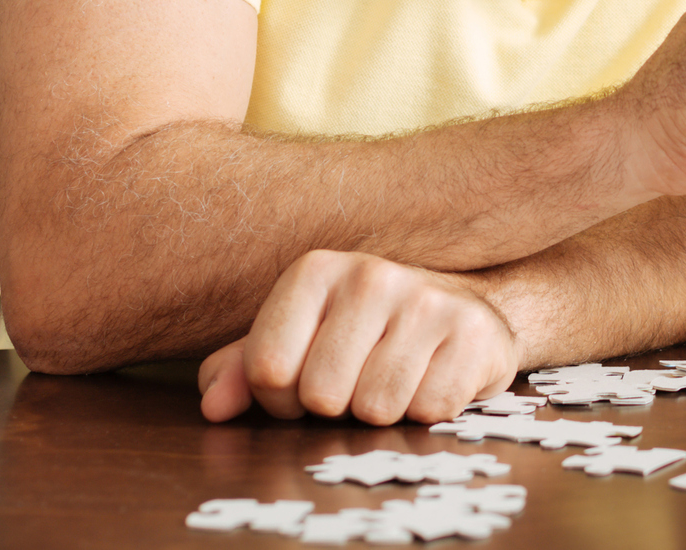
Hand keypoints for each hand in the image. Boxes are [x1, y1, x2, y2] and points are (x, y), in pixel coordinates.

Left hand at [196, 250, 517, 425]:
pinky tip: (431, 380)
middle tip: (355, 385)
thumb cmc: (365, 334)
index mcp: (316, 271)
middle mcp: (370, 275)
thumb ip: (243, 368)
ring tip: (394, 380)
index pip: (268, 368)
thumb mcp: (300, 340)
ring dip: (382, 413)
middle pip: (321, 395)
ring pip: (376, 408)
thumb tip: (214, 408)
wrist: (464, 310)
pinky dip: (425, 412)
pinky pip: (428, 411)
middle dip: (335, 409)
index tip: (304, 385)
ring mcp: (426, 301)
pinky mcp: (472, 334)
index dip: (280, 400)